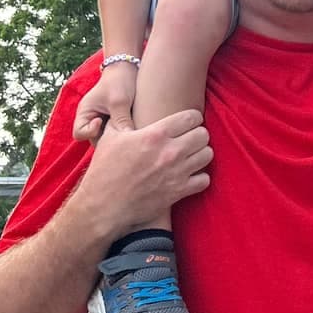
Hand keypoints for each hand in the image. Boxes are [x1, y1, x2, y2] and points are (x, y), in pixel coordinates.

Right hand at [72, 60, 139, 143]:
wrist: (128, 69)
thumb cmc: (120, 82)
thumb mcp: (120, 102)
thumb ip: (121, 121)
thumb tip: (129, 141)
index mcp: (85, 112)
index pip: (79, 134)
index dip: (90, 132)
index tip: (101, 120)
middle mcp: (90, 119)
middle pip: (93, 139)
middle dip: (106, 138)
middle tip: (120, 128)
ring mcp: (101, 121)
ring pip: (105, 139)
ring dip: (114, 137)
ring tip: (126, 127)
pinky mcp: (111, 122)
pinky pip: (113, 134)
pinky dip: (120, 133)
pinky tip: (129, 127)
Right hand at [80, 111, 212, 230]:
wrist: (104, 204)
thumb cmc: (104, 169)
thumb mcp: (111, 137)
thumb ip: (124, 119)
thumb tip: (126, 108)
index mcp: (155, 134)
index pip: (192, 117)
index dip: (192, 118)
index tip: (187, 122)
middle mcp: (170, 151)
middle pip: (203, 134)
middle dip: (198, 134)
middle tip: (189, 139)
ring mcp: (176, 172)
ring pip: (207, 155)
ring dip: (200, 154)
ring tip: (190, 156)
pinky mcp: (178, 192)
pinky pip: (204, 180)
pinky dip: (199, 177)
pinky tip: (190, 175)